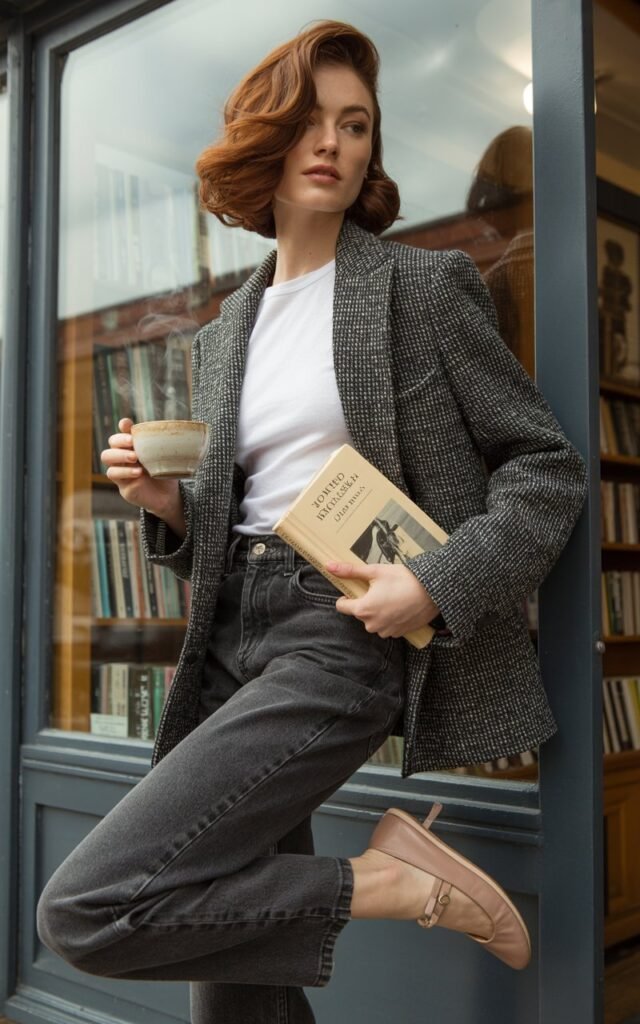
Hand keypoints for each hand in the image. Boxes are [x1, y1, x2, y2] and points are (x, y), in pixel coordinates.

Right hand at [100, 418, 180, 515]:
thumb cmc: (167, 472)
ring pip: (107, 457)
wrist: (169, 496)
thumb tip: (164, 428)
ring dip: (120, 455)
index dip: (123, 426)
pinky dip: (125, 472)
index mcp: (134, 447)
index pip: (124, 431)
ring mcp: (121, 470)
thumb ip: (160, 444)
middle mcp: (124, 456)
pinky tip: (137, 472)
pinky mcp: (122, 484)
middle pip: (111, 442)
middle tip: (133, 443)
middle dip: (120, 440)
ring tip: (135, 458)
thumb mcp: (166, 457)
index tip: (126, 424)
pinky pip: (114, 474)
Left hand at [326, 560, 440, 638]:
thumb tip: (329, 566)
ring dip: (378, 611)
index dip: (346, 596)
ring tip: (392, 596)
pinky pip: (387, 626)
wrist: (433, 592)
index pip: (342, 607)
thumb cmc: (403, 580)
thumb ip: (350, 571)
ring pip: (374, 620)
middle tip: (380, 589)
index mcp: (363, 610)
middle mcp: (372, 625)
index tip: (356, 589)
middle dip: (366, 602)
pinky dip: (390, 617)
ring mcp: (386, 631)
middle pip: (360, 613)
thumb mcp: (375, 572)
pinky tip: (400, 605)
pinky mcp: (399, 634)